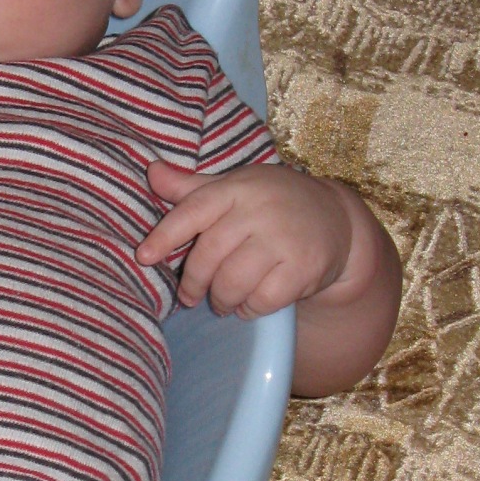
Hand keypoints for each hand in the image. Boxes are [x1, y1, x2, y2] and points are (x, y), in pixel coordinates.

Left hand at [135, 161, 353, 317]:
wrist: (336, 218)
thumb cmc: (271, 203)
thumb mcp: (234, 188)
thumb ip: (192, 188)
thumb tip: (151, 171)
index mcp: (237, 188)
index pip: (194, 210)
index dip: (165, 235)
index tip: (143, 257)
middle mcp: (260, 209)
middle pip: (209, 254)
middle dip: (193, 283)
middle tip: (189, 296)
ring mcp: (284, 238)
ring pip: (233, 282)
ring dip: (221, 299)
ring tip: (220, 302)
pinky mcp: (304, 267)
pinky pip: (262, 299)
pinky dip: (249, 309)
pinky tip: (248, 305)